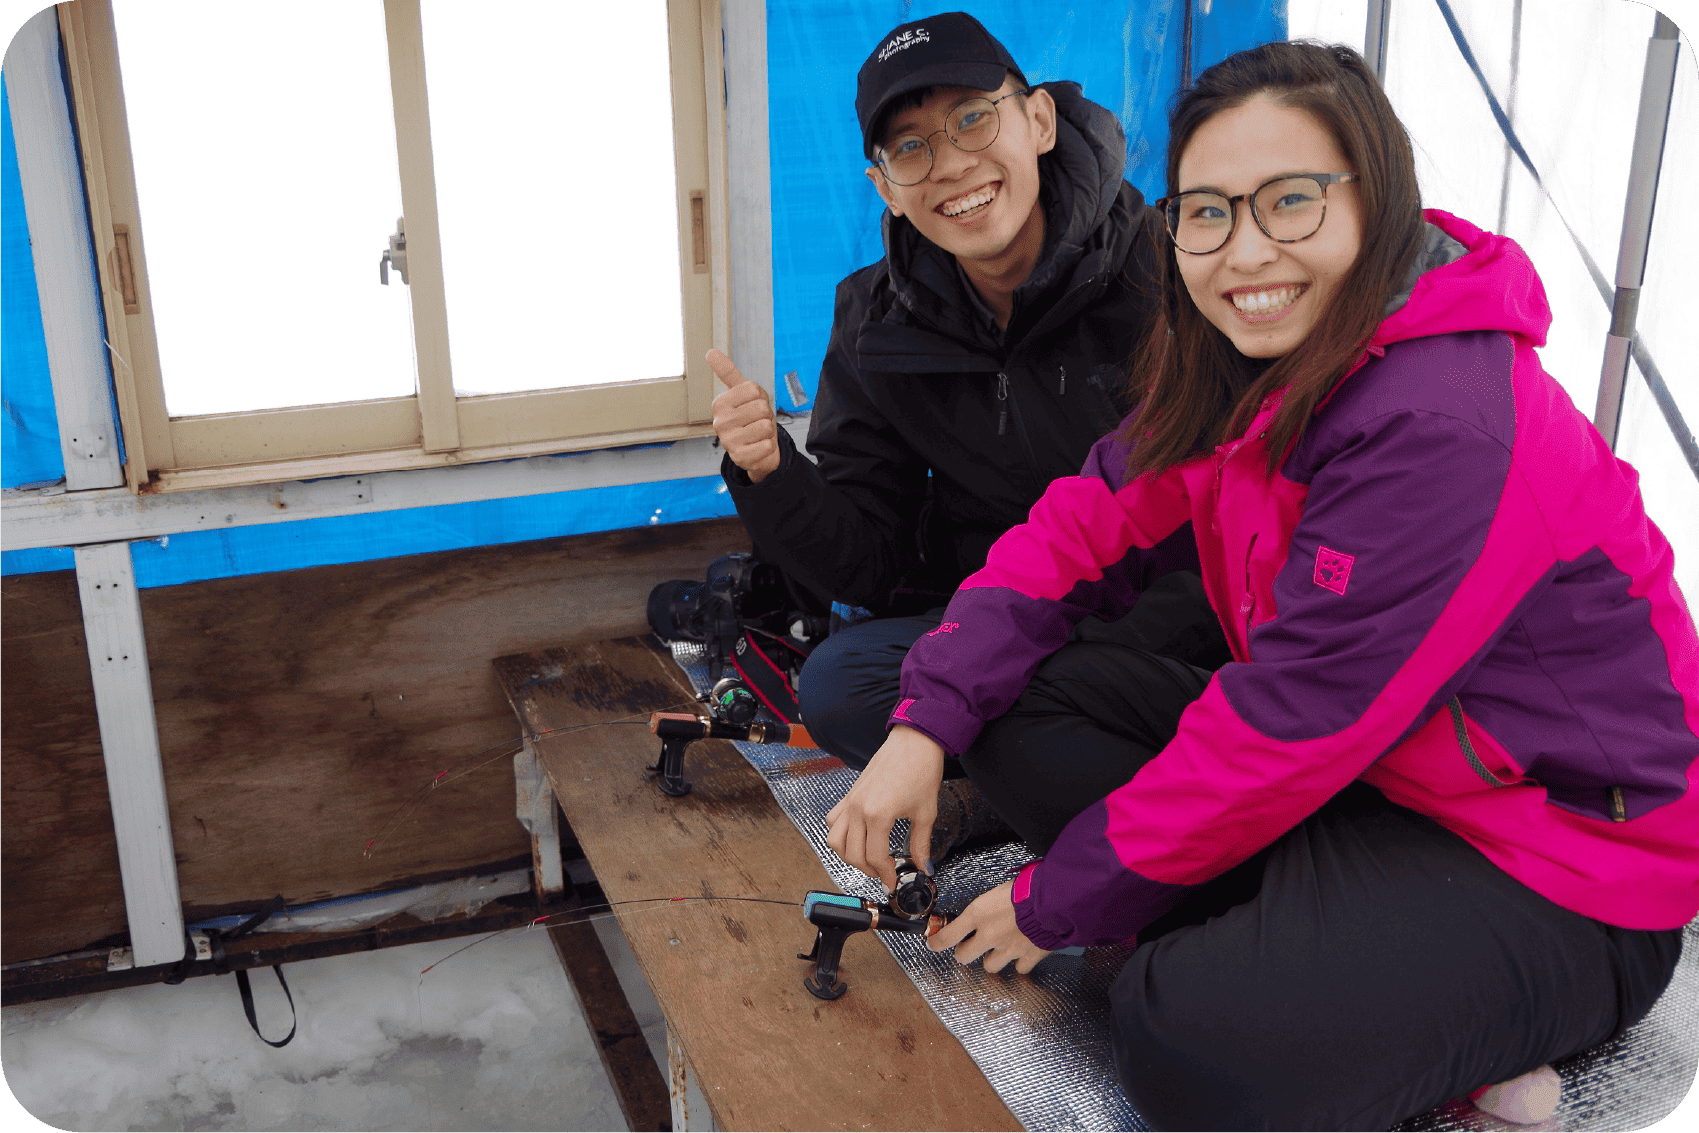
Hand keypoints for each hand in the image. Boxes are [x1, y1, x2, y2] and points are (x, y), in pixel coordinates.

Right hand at [708, 349, 780, 482]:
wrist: (757, 448)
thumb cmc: (750, 417)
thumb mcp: (742, 392)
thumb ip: (727, 372)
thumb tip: (710, 352)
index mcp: (720, 403)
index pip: (755, 390)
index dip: (761, 398)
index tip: (753, 406)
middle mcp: (720, 422)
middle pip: (762, 409)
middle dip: (766, 416)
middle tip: (757, 422)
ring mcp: (728, 442)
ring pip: (765, 426)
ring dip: (768, 431)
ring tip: (758, 434)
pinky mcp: (739, 458)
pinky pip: (767, 446)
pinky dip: (768, 446)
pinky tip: (758, 447)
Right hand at [826, 725, 945, 889]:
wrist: (914, 742)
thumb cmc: (921, 770)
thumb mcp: (926, 813)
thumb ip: (921, 844)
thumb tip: (923, 865)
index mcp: (878, 814)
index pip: (874, 857)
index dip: (885, 874)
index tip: (893, 881)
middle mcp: (858, 808)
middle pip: (852, 854)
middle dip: (868, 870)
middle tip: (884, 873)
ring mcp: (850, 800)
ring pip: (835, 840)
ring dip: (849, 856)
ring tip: (868, 860)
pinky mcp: (849, 794)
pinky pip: (834, 821)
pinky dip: (840, 835)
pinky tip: (857, 838)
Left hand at [929, 880, 1052, 974]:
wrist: (1053, 898)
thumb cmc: (1028, 887)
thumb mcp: (997, 890)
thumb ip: (986, 906)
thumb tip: (984, 911)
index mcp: (978, 914)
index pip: (947, 935)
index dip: (936, 942)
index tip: (933, 943)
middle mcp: (989, 935)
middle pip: (964, 957)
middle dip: (965, 952)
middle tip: (970, 946)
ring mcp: (1007, 948)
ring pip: (990, 966)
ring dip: (993, 958)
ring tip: (999, 949)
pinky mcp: (1027, 956)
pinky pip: (1019, 968)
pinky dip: (1019, 963)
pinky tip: (1021, 954)